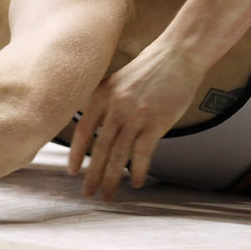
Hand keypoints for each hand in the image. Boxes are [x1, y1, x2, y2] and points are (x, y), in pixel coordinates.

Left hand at [68, 42, 204, 199]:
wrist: (177, 55)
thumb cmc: (150, 68)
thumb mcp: (117, 81)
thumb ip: (104, 101)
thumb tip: (95, 126)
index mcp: (101, 95)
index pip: (82, 130)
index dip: (76, 153)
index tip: (72, 171)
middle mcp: (115, 106)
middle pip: (99, 147)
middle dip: (92, 174)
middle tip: (88, 193)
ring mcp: (135, 115)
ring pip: (119, 154)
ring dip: (112, 178)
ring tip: (108, 194)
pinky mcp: (156, 122)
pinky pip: (143, 152)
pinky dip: (139, 170)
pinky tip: (136, 182)